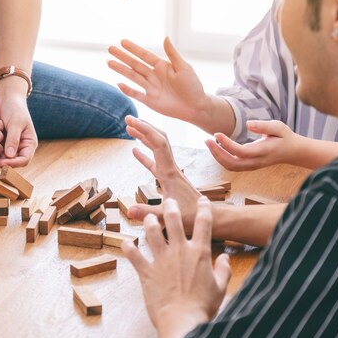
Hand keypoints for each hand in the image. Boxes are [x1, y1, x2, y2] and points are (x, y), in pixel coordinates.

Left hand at [0, 79, 37, 166]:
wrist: (8, 98)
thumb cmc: (15, 108)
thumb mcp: (15, 123)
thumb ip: (13, 139)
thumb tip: (9, 156)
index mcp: (29, 144)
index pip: (24, 160)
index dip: (13, 164)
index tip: (1, 162)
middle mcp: (20, 147)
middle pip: (11, 162)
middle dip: (0, 164)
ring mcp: (10, 145)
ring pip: (1, 158)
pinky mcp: (0, 142)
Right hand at [108, 38, 210, 121]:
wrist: (195, 107)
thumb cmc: (192, 86)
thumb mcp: (184, 67)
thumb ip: (172, 54)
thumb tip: (165, 37)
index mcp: (162, 66)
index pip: (144, 55)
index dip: (133, 49)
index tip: (122, 42)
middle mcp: (154, 75)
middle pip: (134, 64)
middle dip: (122, 57)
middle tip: (110, 49)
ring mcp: (150, 88)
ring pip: (132, 77)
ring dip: (121, 70)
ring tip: (109, 63)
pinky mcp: (150, 100)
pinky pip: (136, 94)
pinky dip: (128, 90)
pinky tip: (118, 83)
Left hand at [123, 198, 230, 337]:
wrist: (183, 323)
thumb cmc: (203, 308)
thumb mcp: (221, 288)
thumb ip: (223, 270)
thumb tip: (225, 258)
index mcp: (200, 253)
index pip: (204, 224)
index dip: (204, 209)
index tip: (202, 199)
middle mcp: (180, 251)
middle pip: (174, 220)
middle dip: (171, 207)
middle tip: (168, 201)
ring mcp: (161, 260)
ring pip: (152, 232)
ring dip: (149, 222)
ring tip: (148, 217)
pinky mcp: (146, 272)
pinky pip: (134, 256)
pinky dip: (129, 249)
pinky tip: (126, 243)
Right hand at [125, 115, 201, 230]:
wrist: (209, 218)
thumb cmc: (192, 218)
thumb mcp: (169, 217)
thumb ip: (148, 213)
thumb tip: (128, 210)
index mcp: (169, 173)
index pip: (158, 144)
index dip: (144, 130)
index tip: (130, 121)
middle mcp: (171, 168)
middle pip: (158, 140)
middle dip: (144, 127)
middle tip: (128, 118)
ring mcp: (170, 172)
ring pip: (157, 148)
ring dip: (144, 136)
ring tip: (130, 128)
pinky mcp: (169, 179)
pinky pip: (154, 162)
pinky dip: (145, 154)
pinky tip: (135, 150)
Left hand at [205, 120, 301, 170]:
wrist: (291, 151)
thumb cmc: (284, 136)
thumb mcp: (278, 127)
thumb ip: (263, 126)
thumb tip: (248, 124)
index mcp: (263, 151)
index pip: (241, 151)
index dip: (227, 144)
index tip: (217, 133)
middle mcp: (255, 162)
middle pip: (232, 163)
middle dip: (217, 153)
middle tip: (206, 140)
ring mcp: (251, 166)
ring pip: (230, 166)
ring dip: (217, 156)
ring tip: (208, 143)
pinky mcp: (248, 166)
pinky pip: (231, 166)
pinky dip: (221, 158)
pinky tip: (216, 147)